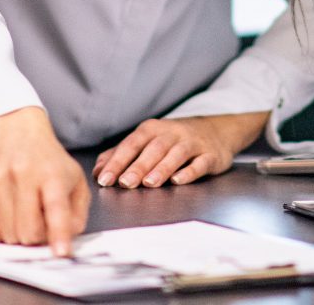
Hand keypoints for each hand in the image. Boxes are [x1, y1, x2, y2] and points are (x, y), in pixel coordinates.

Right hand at [0, 106, 89, 255]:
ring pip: (8, 234)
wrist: (15, 129)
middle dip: (37, 240)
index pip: (55, 207)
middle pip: (28, 232)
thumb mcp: (75, 180)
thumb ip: (77, 214)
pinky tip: (8, 218)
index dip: (58, 234)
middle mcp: (23, 175)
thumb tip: (65, 239)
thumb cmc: (48, 159)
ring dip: (19, 236)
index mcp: (52, 174)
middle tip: (41, 225)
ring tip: (25, 217)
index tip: (60, 252)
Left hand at [93, 112, 266, 188]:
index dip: (117, 161)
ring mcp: (191, 143)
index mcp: (151, 129)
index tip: (104, 179)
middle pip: (152, 150)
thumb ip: (122, 154)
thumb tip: (98, 170)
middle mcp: (170, 133)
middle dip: (137, 167)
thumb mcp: (148, 140)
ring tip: (149, 183)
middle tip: (124, 184)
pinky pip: (199, 163)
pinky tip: (178, 181)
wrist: (215, 130)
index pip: (131, 145)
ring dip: (161, 169)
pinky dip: (188, 172)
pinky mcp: (209, 155)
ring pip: (174, 155)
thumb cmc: (172, 139)